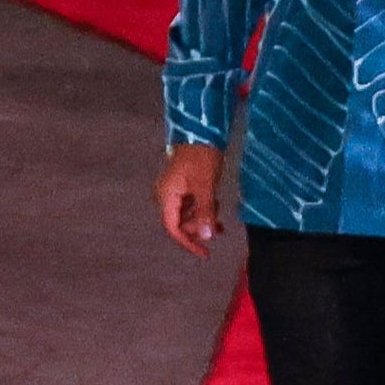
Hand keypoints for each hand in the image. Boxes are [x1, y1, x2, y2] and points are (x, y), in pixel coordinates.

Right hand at [154, 143, 224, 257]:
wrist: (202, 130)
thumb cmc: (202, 155)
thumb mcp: (206, 186)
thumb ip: (205, 212)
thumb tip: (207, 237)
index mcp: (166, 196)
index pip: (174, 229)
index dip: (189, 243)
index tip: (205, 253)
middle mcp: (165, 195)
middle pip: (180, 223)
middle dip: (199, 227)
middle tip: (219, 226)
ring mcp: (173, 189)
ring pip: (187, 214)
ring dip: (202, 217)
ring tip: (218, 213)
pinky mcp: (181, 184)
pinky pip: (190, 203)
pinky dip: (202, 208)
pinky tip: (215, 208)